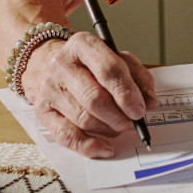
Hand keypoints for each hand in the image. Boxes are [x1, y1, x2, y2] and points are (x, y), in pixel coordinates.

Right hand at [19, 32, 156, 157]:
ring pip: (83, 119)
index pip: (108, 69)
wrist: (46, 63)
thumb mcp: (116, 58)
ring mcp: (49, 88)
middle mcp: (61, 65)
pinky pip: (66, 136)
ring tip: (119, 127)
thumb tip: (150, 101)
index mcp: (82, 45)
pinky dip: (89, 146)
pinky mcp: (42, 111)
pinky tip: (104, 147)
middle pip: (94, 98)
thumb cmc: (88, 63)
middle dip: (119, 116)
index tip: (140, 109)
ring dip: (108, 129)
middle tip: (132, 123)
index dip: (127, 93)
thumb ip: (137, 76)